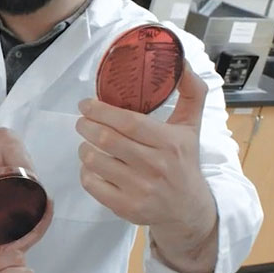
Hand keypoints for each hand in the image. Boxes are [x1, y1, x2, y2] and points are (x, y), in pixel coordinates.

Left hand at [76, 61, 217, 272]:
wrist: (189, 210)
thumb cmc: (184, 162)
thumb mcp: (192, 127)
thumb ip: (191, 93)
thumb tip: (181, 62)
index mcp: (170, 142)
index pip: (128, 122)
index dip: (101, 110)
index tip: (85, 104)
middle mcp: (155, 166)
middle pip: (106, 140)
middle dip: (86, 126)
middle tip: (81, 121)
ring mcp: (140, 189)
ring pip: (95, 161)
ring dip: (83, 148)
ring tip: (87, 142)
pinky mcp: (127, 208)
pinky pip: (92, 185)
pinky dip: (85, 172)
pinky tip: (92, 165)